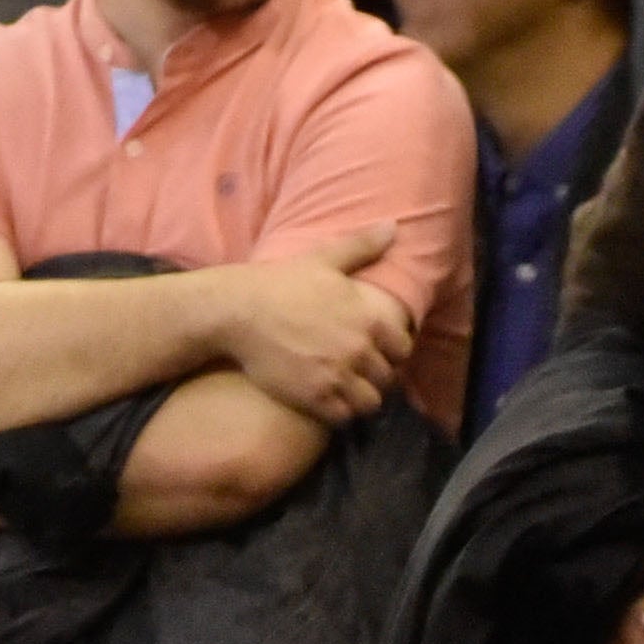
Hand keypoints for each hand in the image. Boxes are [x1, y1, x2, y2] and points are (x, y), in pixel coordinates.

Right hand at [212, 226, 414, 420]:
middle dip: (377, 377)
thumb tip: (392, 226)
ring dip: (361, 398)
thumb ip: (362, 247)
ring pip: (369, 403)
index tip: (379, 352)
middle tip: (360, 373)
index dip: (393, 353)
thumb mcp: (325, 259)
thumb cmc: (282, 282)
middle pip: (387, 378)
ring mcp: (337, 376)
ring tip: (347, 390)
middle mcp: (358, 350)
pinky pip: (344, 417)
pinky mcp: (314, 398)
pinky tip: (329, 400)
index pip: (403, 349)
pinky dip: (340, 413)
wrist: (240, 311)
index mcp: (368, 318)